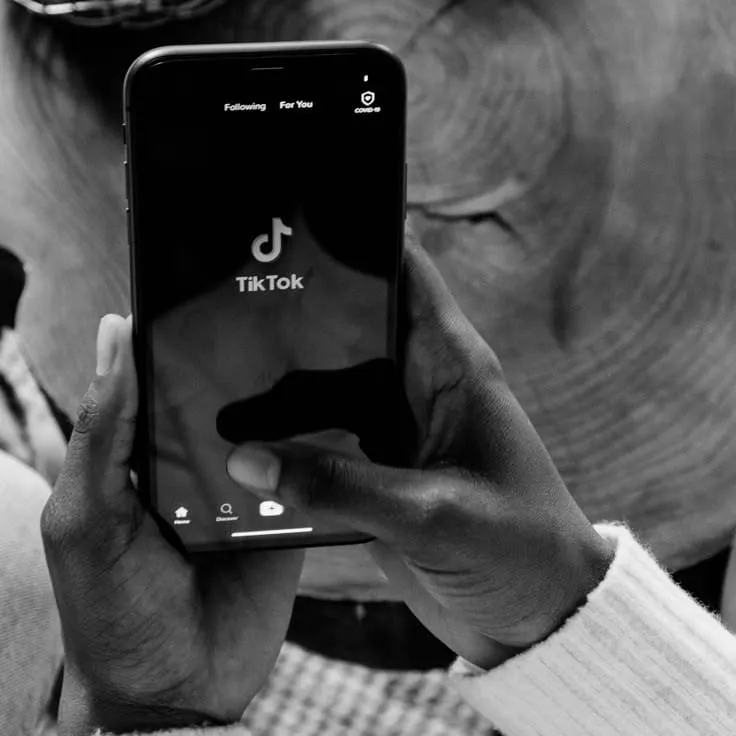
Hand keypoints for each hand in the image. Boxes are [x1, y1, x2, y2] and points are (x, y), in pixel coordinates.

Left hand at [41, 316, 303, 735]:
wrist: (174, 694)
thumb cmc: (111, 609)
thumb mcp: (86, 517)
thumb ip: (103, 434)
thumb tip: (116, 334)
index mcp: (146, 450)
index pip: (168, 374)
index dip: (186, 330)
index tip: (219, 279)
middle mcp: (198, 460)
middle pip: (230, 393)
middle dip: (255, 356)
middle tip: (294, 298)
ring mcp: (249, 487)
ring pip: (277, 426)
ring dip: (299, 396)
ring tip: (337, 341)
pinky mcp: (289, 516)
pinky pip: (311, 474)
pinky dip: (326, 450)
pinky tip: (352, 414)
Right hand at [226, 231, 614, 668]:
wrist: (535, 617)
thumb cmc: (517, 552)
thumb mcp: (431, 514)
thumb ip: (341, 486)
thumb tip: (247, 457)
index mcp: (451, 364)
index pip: (403, 270)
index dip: (353, 237)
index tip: (288, 221)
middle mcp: (419, 385)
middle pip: (349, 325)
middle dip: (293, 315)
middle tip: (220, 306)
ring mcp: (395, 428)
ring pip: (327, 384)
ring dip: (281, 386)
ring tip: (210, 380)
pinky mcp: (378, 470)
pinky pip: (323, 439)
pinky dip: (288, 439)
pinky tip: (241, 446)